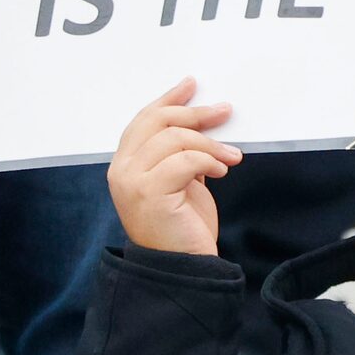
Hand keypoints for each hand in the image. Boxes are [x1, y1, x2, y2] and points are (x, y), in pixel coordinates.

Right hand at [106, 77, 240, 257]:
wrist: (182, 269)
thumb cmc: (182, 229)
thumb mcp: (181, 183)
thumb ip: (180, 155)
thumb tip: (203, 124)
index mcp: (125, 164)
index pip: (144, 120)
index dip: (169, 100)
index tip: (191, 85)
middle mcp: (121, 169)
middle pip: (157, 121)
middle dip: (195, 113)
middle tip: (224, 112)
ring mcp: (131, 180)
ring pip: (173, 139)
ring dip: (210, 144)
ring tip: (232, 157)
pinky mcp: (149, 192)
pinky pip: (184, 160)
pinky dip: (208, 160)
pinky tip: (223, 170)